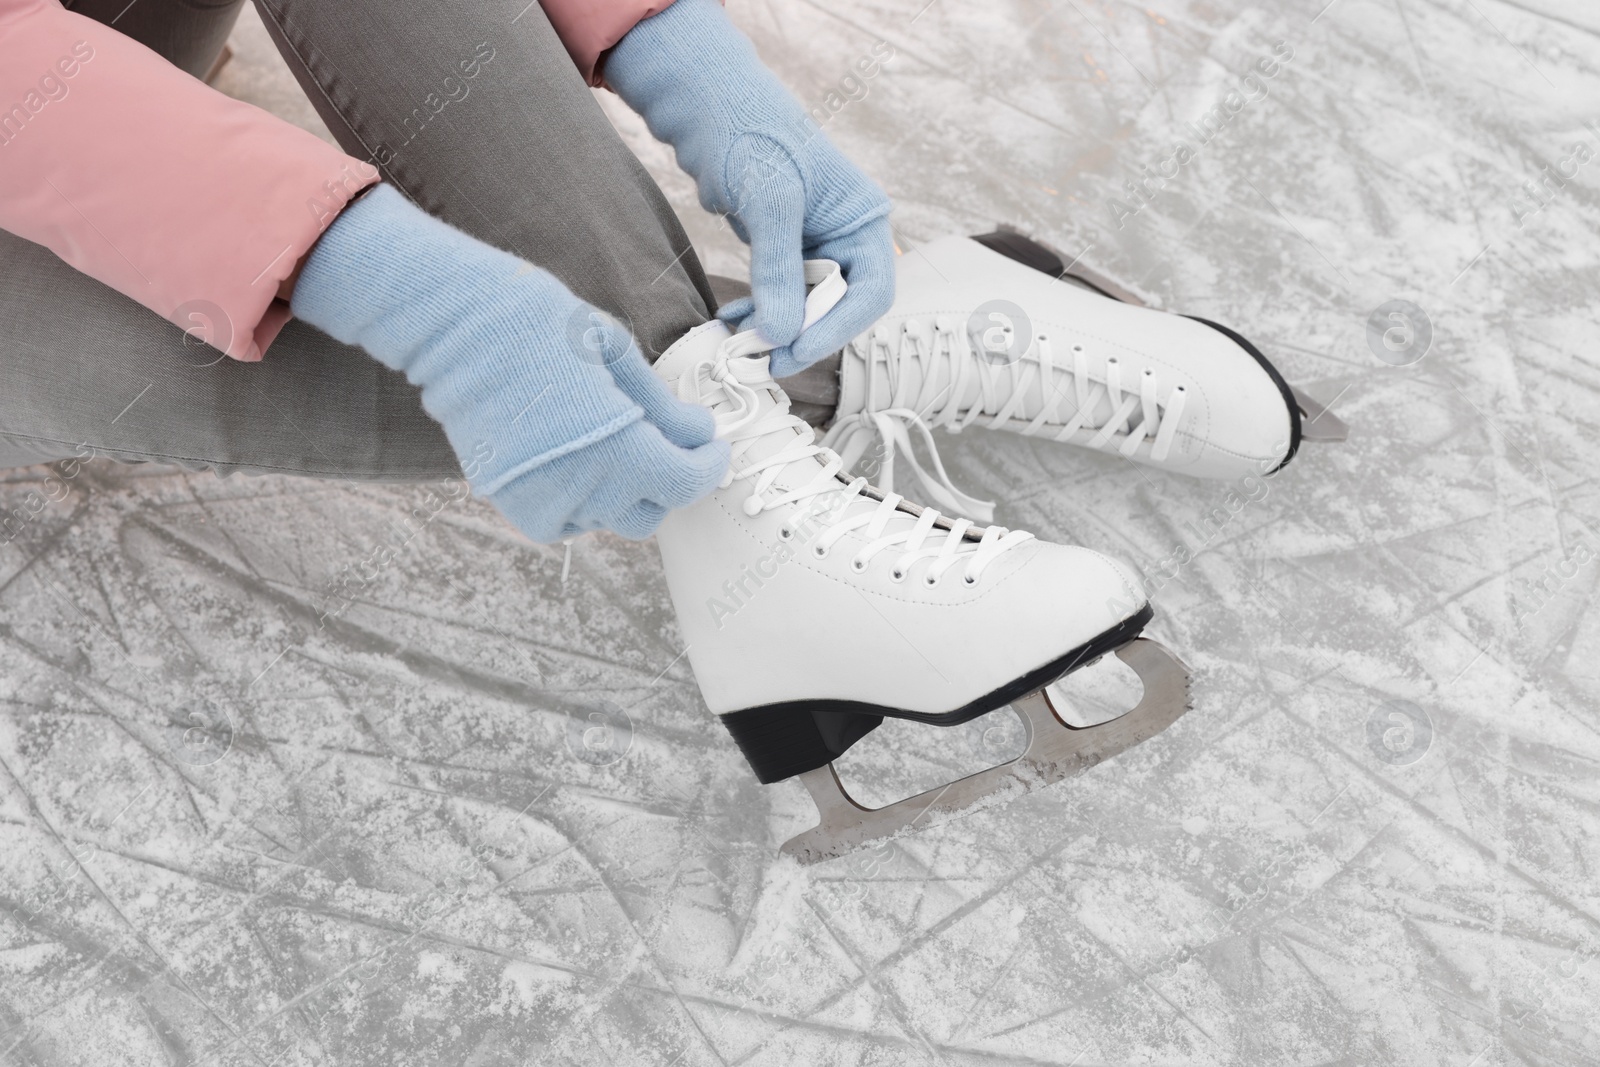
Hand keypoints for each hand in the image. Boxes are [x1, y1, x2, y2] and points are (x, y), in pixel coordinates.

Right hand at [291, 185, 727, 541]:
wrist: (455, 330)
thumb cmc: (542, 328)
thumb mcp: (618, 356)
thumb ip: (664, 407)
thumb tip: (700, 434)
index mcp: (622, 453)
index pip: (687, 484)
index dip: (708, 465)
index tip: (711, 446)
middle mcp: (586, 492)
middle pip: (651, 511)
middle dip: (665, 480)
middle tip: (661, 440)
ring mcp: (547, 505)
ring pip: (609, 517)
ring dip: (622, 489)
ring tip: (607, 438)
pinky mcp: (515, 507)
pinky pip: (568, 519)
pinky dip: (581, 499)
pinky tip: (573, 456)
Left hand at [608, 0, 895, 377]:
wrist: (708, 102)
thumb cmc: (749, 133)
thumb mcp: (769, 202)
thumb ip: (779, 271)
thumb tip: (780, 336)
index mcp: (863, 219)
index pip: (870, 293)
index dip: (836, 329)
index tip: (793, 351)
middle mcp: (848, 235)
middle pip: (840, 307)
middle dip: (801, 334)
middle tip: (762, 359)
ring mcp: (817, 244)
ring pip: (807, 307)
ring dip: (777, 329)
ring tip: (740, 345)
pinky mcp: (786, 249)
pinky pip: (782, 295)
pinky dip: (760, 312)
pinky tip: (733, 320)